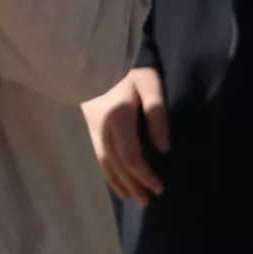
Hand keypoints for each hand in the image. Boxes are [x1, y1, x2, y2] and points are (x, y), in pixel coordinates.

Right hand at [83, 67, 169, 204]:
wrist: (98, 52)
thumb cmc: (130, 68)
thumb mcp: (150, 85)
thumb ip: (157, 115)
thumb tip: (163, 148)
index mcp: (119, 119)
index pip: (131, 156)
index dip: (144, 175)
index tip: (159, 188)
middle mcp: (102, 128)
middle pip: (115, 164)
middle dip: (131, 184)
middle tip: (146, 201)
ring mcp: (92, 127)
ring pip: (103, 162)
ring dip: (118, 182)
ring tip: (130, 197)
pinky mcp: (89, 124)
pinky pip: (97, 154)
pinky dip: (107, 171)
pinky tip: (114, 179)